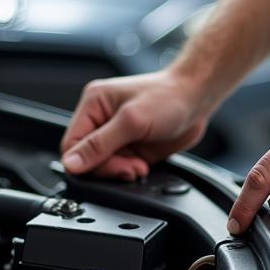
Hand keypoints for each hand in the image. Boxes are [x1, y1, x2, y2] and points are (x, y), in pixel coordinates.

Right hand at [61, 72, 209, 179]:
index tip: (109, 168)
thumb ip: (99, 144)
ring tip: (139, 166)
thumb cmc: (168, 97)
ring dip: (121, 171)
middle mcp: (101, 119)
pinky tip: (142, 166)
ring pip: (104, 166)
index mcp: (93, 104)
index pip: (71, 144)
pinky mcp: (130, 147)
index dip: (85, 162)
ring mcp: (116, 135)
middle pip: (87, 159)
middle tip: (129, 167)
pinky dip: (130, 172)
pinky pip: (119, 168)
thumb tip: (72, 163)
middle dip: (108, 167)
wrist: (197, 99)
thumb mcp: (131, 121)